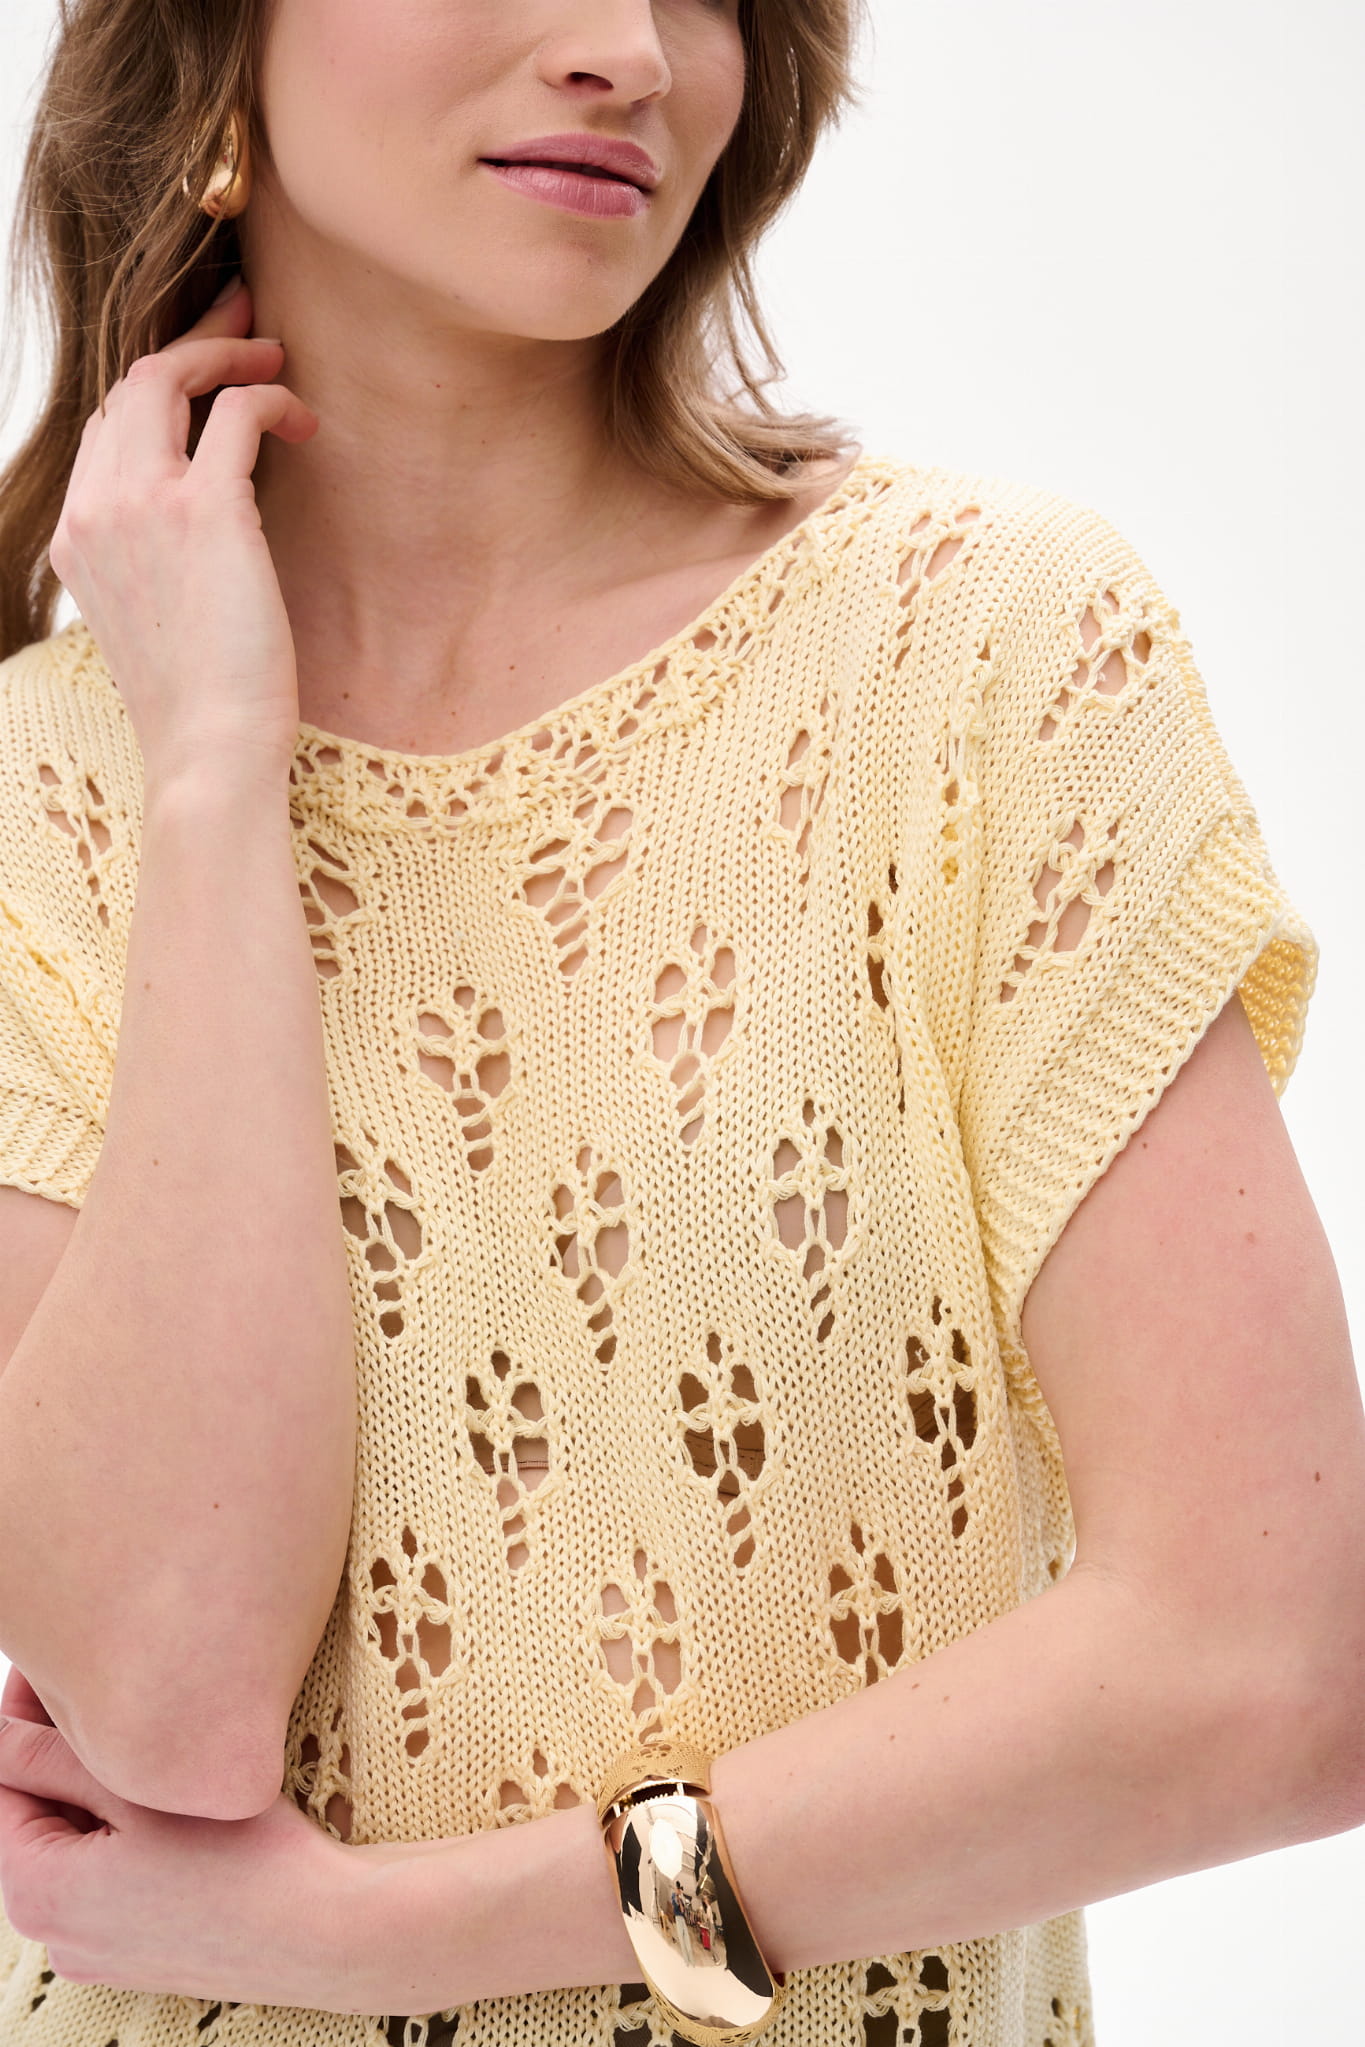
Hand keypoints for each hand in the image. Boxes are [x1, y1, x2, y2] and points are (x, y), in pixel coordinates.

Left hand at [0, 1663, 368, 2014]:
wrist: (324, 1934)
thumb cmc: (238, 1860)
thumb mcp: (137, 1793)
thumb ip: (52, 1758)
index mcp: (37, 1895)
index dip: (17, 1722)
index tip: (48, 1670)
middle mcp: (52, 1935)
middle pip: (33, 1820)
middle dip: (57, 1755)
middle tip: (93, 1685)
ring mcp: (94, 1950)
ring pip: (73, 1847)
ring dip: (93, 1791)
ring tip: (136, 1730)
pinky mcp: (135, 1953)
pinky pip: (104, 1880)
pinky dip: (119, 1833)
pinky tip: (163, 1794)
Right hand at [46, 274, 319, 790]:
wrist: (209, 754)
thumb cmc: (204, 706)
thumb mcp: (159, 622)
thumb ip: (160, 563)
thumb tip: (210, 531)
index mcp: (77, 537)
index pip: (106, 428)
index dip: (160, 388)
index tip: (207, 366)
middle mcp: (95, 510)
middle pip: (130, 383)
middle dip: (192, 336)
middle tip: (248, 315)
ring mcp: (140, 505)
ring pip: (168, 376)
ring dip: (228, 350)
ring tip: (277, 354)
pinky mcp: (204, 511)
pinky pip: (236, 412)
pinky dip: (272, 399)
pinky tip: (304, 422)